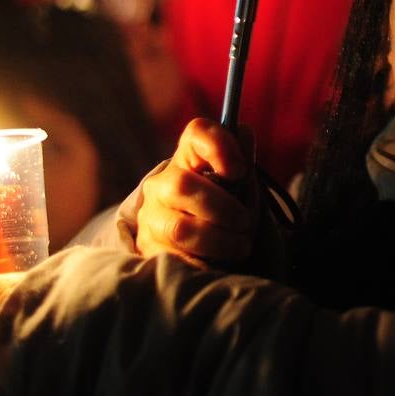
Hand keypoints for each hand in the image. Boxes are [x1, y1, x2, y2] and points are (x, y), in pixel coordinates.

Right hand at [135, 118, 256, 264]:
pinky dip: (206, 262)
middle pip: (182, 185)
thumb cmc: (223, 207)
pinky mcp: (149, 249)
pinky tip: (219, 262)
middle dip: (222, 207)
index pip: (197, 133)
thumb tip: (242, 134)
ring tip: (240, 246)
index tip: (239, 171)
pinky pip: (178, 258)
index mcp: (189, 157)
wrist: (197, 246)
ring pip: (180, 228)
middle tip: (244, 222)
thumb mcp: (237, 183)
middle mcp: (163, 183)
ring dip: (219, 240)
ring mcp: (152, 216)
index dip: (219, 146)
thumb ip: (242, 159)